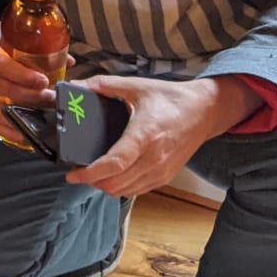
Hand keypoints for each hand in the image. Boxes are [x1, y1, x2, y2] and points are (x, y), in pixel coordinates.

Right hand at [0, 15, 58, 140]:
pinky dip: (10, 130)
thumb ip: (34, 47)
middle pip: (1, 88)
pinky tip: (27, 130)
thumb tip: (67, 61)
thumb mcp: (5, 33)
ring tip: (44, 113)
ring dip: (23, 114)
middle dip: (30, 96)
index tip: (43, 80)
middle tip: (51, 97)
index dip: (22, 75)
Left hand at [66, 75, 261, 197]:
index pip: (114, 164)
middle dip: (92, 182)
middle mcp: (154, 158)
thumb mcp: (137, 86)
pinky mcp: (167, 176)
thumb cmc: (172, 98)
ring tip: (92, 174)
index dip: (90, 173)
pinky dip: (121, 188)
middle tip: (78, 172)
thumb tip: (79, 85)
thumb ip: (105, 85)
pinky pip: (138, 190)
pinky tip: (112, 176)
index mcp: (145, 135)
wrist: (205, 111)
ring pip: (126, 191)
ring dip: (106, 187)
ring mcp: (162, 170)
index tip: (72, 174)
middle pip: (116, 183)